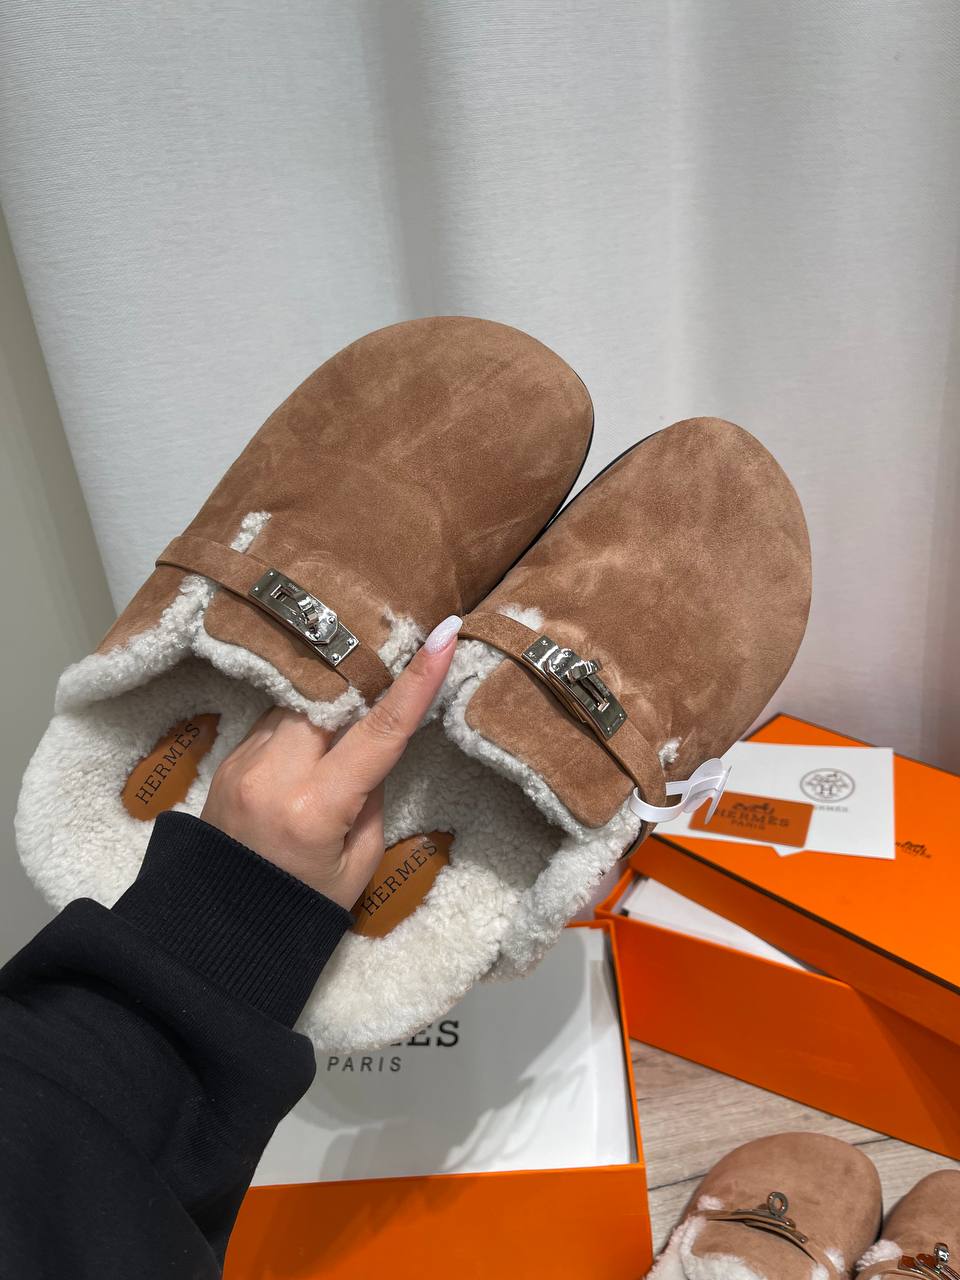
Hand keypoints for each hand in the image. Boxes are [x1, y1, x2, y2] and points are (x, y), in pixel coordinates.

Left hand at [201, 615, 461, 907]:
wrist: (220, 930)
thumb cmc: (301, 905)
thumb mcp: (358, 862)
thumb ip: (371, 795)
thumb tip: (374, 742)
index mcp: (314, 809)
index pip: (378, 731)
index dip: (416, 680)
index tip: (444, 633)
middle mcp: (273, 774)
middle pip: (330, 697)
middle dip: (363, 681)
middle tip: (391, 662)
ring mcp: (244, 762)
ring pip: (300, 702)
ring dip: (330, 704)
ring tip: (349, 718)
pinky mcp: (229, 758)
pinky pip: (275, 719)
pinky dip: (302, 723)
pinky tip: (313, 744)